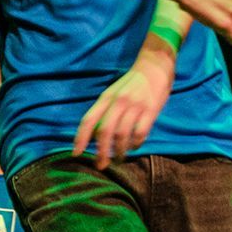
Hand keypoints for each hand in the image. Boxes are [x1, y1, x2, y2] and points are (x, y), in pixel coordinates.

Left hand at [73, 51, 174, 168]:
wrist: (155, 66)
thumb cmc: (131, 84)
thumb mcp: (113, 93)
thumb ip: (103, 111)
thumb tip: (92, 136)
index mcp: (106, 97)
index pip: (88, 120)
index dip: (80, 138)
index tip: (76, 154)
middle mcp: (118, 102)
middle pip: (104, 131)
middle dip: (101, 152)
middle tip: (101, 165)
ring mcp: (135, 106)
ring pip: (122, 135)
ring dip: (119, 151)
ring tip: (119, 158)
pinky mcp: (150, 110)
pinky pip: (140, 133)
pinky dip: (135, 144)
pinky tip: (134, 147)